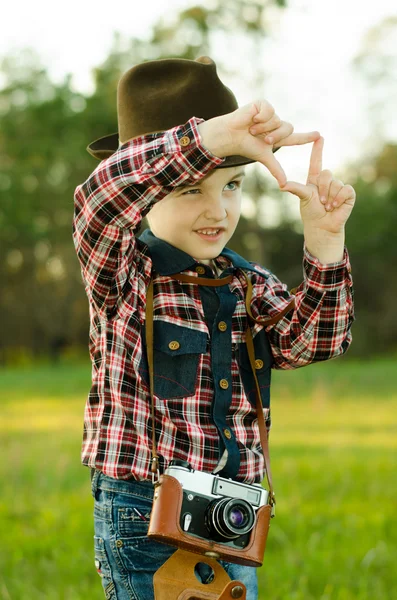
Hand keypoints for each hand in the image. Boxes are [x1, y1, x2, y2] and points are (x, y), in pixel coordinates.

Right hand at [198, 100, 319, 185]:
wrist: (230, 135)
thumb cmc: (244, 146)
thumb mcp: (263, 157)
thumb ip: (276, 169)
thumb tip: (285, 185)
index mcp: (277, 137)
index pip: (294, 138)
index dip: (306, 137)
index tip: (319, 135)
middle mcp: (275, 125)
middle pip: (288, 128)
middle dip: (276, 136)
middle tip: (263, 139)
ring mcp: (270, 114)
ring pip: (278, 120)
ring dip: (264, 128)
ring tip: (252, 129)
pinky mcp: (263, 105)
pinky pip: (269, 111)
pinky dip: (259, 118)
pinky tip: (251, 119)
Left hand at [279, 137, 355, 233]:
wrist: (322, 227)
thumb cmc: (310, 213)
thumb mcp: (303, 198)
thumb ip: (295, 188)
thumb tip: (282, 184)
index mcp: (315, 180)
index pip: (317, 162)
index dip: (318, 150)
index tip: (319, 137)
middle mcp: (327, 181)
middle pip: (327, 174)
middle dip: (323, 189)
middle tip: (320, 202)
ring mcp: (338, 186)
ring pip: (336, 183)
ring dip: (330, 197)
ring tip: (327, 207)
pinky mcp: (348, 194)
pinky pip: (345, 189)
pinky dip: (339, 198)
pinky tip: (335, 206)